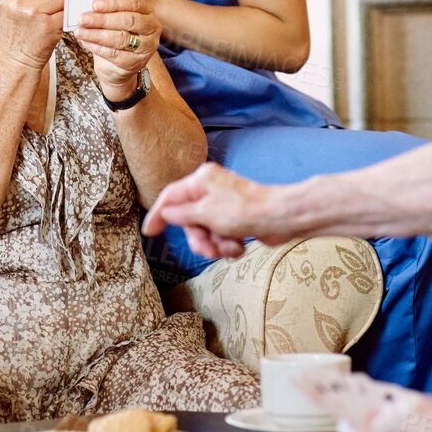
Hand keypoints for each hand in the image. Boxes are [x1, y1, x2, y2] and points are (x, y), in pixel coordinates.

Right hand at [0, 0, 63, 70]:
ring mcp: (34, 13)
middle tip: (46, 6)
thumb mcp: (12, 3)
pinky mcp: (49, 25)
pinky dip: (64, 16)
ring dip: (60, 4)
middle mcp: (19, 0)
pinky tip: (54, 24)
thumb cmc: (16, 31)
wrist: (14, 60)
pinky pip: (67, 10)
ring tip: (49, 16)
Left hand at [75, 0, 159, 93]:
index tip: (95, 4)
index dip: (114, 3)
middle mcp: (152, 27)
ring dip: (97, 34)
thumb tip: (87, 9)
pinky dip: (97, 48)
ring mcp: (147, 46)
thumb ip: (106, 12)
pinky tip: (86, 42)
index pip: (134, 3)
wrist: (117, 66)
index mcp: (147, 11)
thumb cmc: (115, 36)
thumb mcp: (114, 20)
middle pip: (128, 20)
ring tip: (80, 32)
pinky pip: (115, 54)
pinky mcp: (137, 62)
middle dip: (103, 20)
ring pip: (121, 38)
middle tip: (83, 19)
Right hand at [142, 162, 290, 257]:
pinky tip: (239, 246)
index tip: (150, 232)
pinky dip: (228, 244)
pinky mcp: (236, 219)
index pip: (170, 196)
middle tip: (208, 250)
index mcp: (201, 180)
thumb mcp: (205, 213)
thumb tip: (166, 212)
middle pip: (189, 220)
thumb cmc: (245, 211)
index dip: (158, 214)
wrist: (281, 219)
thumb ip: (181, 214)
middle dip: (199, 238)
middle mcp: (211, 189)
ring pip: (205, 231)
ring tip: (230, 247)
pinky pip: (221, 236)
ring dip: (216, 244)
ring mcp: (224, 205)